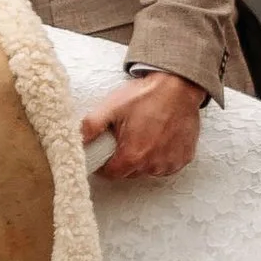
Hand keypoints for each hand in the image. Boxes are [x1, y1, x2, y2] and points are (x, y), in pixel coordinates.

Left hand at [79, 68, 202, 182]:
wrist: (178, 86)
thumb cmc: (146, 95)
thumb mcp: (112, 107)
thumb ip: (91, 126)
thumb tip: (77, 140)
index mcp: (133, 156)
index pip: (111, 174)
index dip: (104, 164)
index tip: (106, 151)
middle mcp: (153, 165)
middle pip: (129, 173)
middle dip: (124, 159)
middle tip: (125, 137)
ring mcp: (170, 163)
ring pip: (148, 170)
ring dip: (143, 158)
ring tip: (143, 135)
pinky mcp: (183, 158)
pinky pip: (166, 165)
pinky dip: (160, 156)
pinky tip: (159, 138)